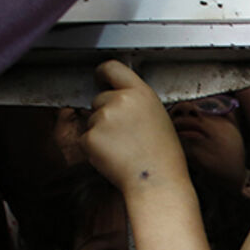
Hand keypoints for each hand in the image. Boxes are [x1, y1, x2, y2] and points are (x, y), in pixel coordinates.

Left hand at [81, 60, 187, 192]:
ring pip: (92, 121)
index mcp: (140, 93)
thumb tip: (120, 98)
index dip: (102, 74)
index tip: (100, 79)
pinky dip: (95, 149)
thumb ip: (137, 103)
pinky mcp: (90, 137)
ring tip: (125, 149)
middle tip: (126, 135)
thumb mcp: (158, 117)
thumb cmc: (163, 156)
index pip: (112, 68)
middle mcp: (120, 101)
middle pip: (99, 99)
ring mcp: (103, 119)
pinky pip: (86, 139)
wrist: (156, 181)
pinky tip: (115, 157)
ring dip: (101, 133)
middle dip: (105, 114)